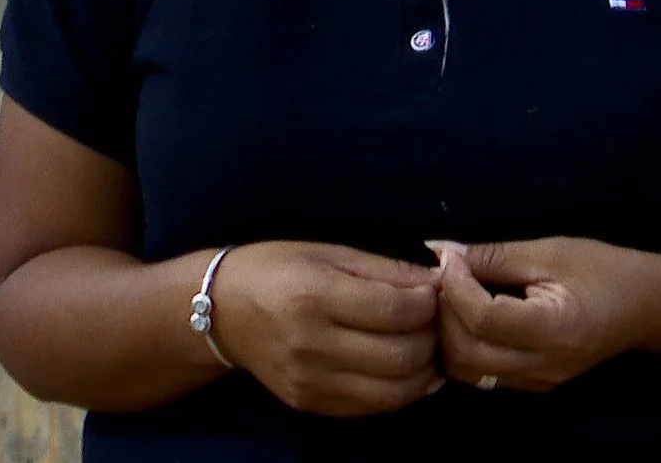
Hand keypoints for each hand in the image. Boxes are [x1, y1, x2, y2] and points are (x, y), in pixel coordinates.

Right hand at [210, 241, 443, 416]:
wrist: (221, 310)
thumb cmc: (276, 269)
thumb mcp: (327, 253)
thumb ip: (385, 269)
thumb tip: (438, 281)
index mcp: (315, 297)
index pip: (396, 310)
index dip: (428, 303)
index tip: (430, 292)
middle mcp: (311, 344)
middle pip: (401, 355)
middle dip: (431, 338)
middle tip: (431, 321)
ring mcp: (310, 381)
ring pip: (394, 391)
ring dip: (423, 371)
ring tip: (423, 347)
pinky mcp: (309, 403)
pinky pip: (372, 407)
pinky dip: (399, 391)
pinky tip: (403, 370)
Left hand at [429, 237, 657, 391]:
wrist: (643, 307)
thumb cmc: (601, 269)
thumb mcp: (547, 252)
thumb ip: (492, 256)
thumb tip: (439, 251)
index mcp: (554, 330)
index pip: (483, 320)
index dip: (455, 288)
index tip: (449, 260)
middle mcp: (544, 366)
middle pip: (466, 353)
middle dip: (444, 314)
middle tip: (444, 279)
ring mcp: (538, 382)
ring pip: (467, 371)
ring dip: (448, 335)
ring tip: (453, 298)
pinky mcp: (532, 385)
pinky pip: (481, 374)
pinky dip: (462, 348)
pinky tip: (467, 318)